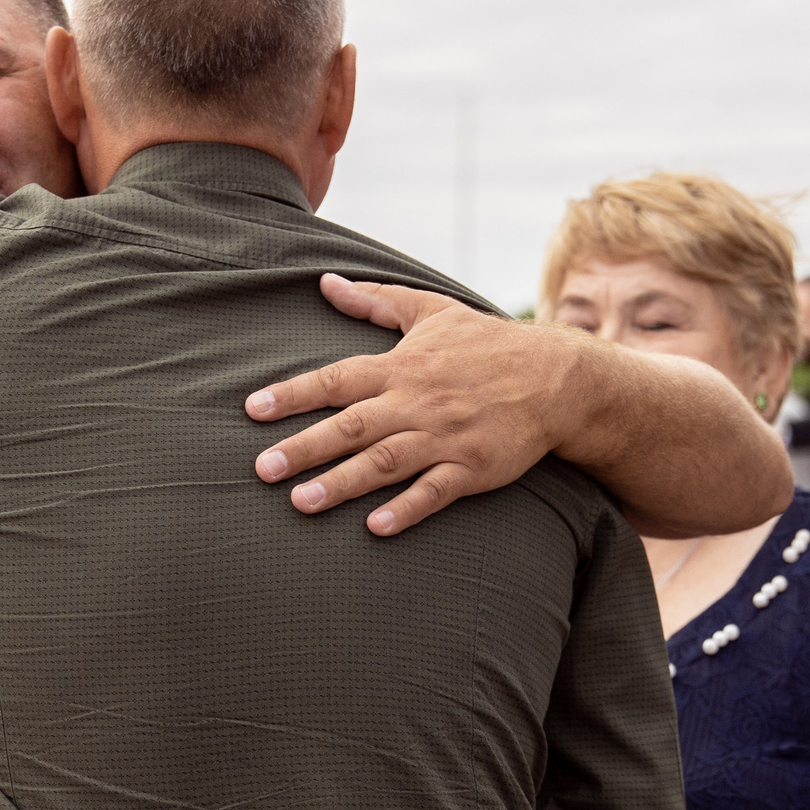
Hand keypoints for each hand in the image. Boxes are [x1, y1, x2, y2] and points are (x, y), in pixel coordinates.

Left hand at [245, 275, 581, 535]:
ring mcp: (444, 437)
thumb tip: (326, 282)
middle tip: (262, 469)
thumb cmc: (486, 344)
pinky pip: (435, 491)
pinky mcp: (473, 467)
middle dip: (305, 447)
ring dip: (343, 483)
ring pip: (386, 462)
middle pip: (352, 426)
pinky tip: (375, 527)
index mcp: (401, 367)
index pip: (336, 380)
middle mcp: (416, 402)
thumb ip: (375, 300)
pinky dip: (406, 508)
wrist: (556, 377)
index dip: (294, 393)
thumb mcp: (431, 311)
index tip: (253, 409)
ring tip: (302, 503)